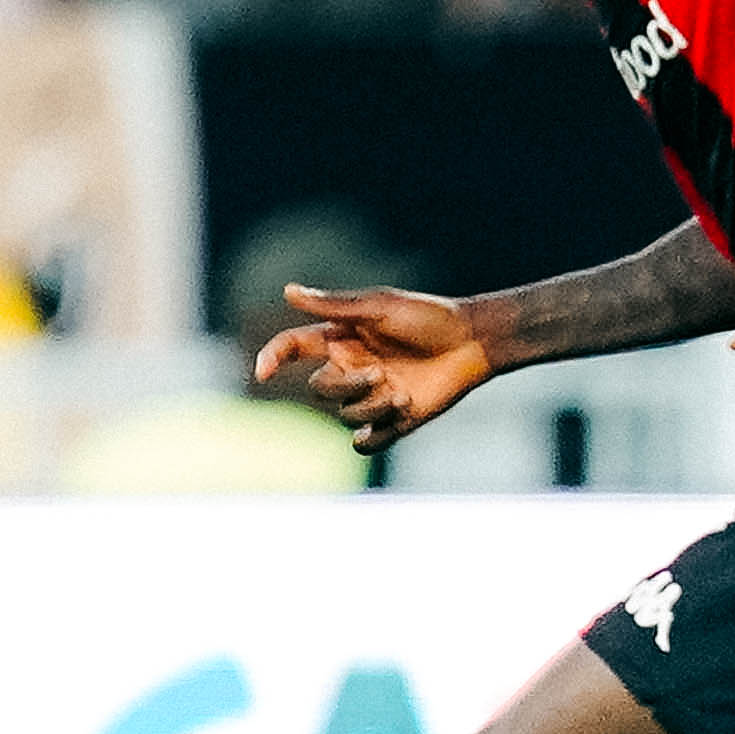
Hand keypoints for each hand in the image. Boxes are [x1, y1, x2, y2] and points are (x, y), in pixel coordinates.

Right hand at [253, 284, 492, 452]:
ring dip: (371, 407)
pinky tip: (394, 419)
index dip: (273, 358)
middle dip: (347, 385)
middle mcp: (351, 369)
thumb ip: (334, 306)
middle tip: (381, 373)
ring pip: (345, 416)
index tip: (262, 372)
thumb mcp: (380, 306)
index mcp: (341, 339)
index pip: (294, 348)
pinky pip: (364, 442)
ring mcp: (371, 396)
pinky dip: (373, 437)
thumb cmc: (429, 317)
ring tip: (403, 394)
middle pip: (322, 390)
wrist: (472, 343)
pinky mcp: (392, 421)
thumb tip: (288, 291)